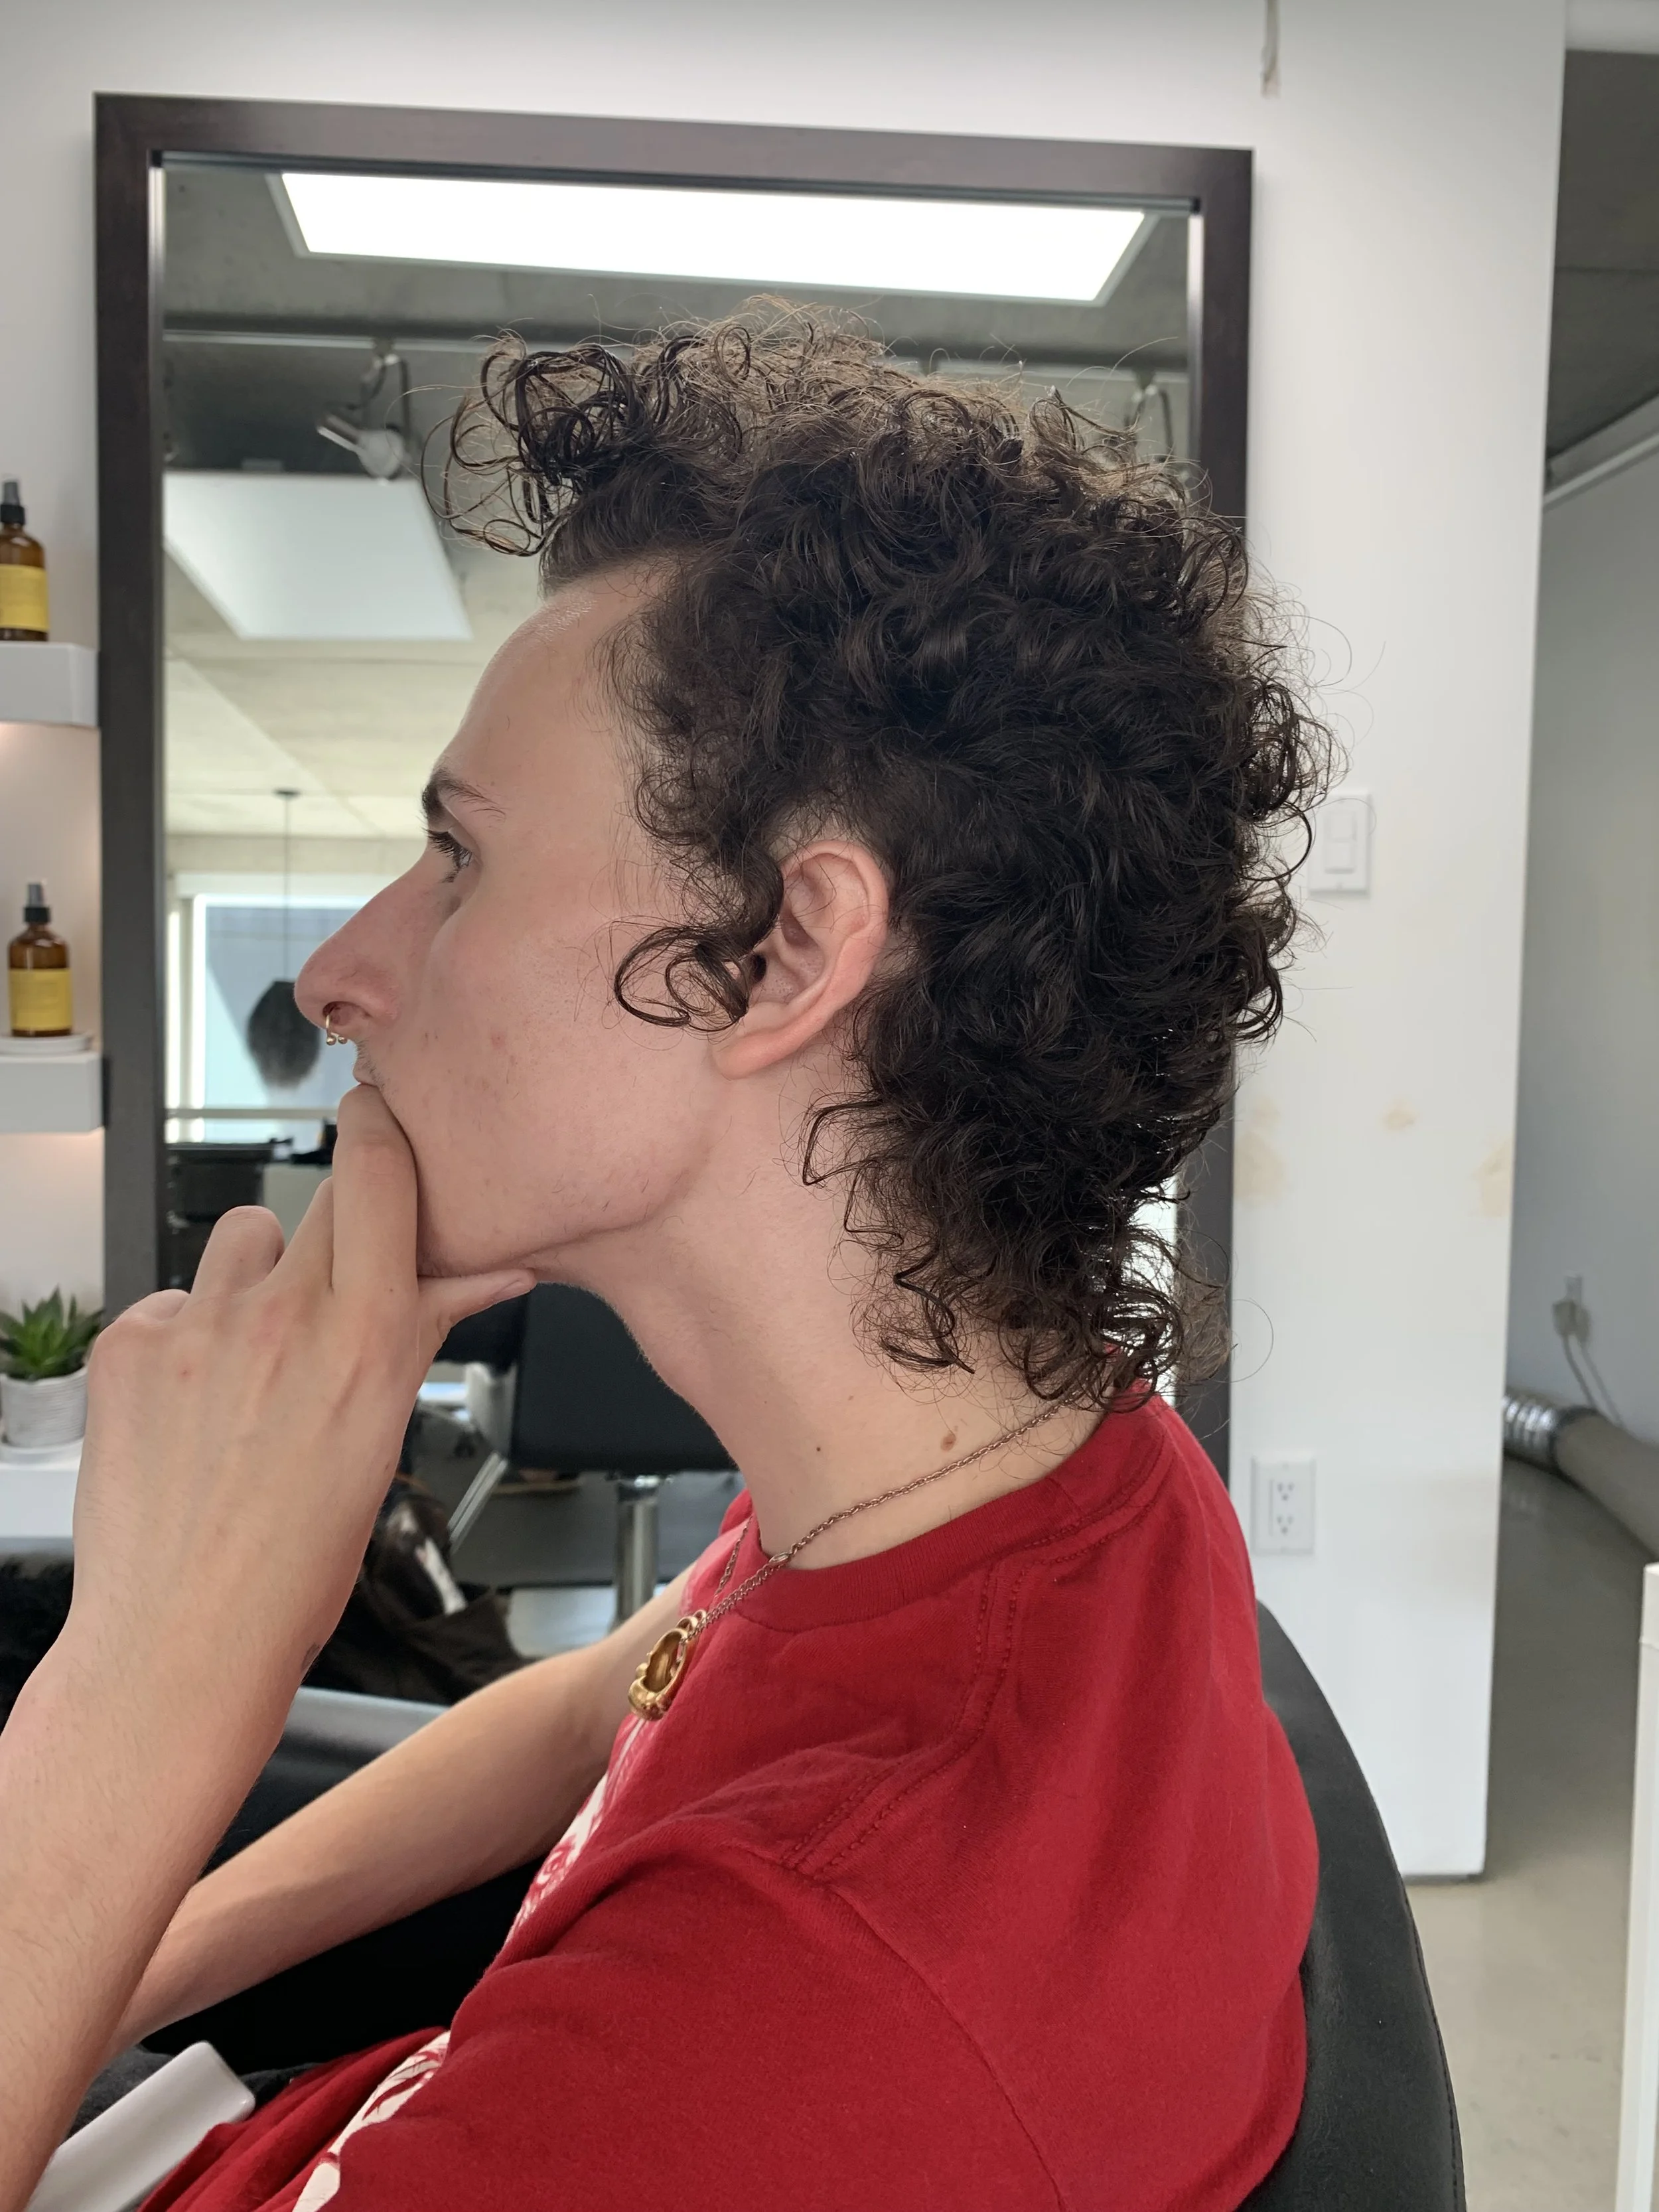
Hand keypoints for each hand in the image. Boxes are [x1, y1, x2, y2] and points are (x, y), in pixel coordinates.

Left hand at [62, 1085, 533, 1725]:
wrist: (182, 1639)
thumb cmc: (298, 1563)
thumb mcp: (387, 1439)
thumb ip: (423, 1334)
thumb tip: (486, 1274)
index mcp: (369, 1341)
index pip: (379, 1167)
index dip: (382, 1125)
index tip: (382, 1115)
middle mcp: (284, 1319)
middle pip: (323, 1197)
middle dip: (339, 1229)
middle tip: (334, 1290)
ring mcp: (198, 1327)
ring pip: (246, 1238)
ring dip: (258, 1276)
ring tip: (254, 1360)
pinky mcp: (128, 1343)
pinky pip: (175, 1296)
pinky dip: (189, 1334)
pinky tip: (195, 1402)